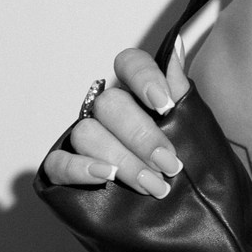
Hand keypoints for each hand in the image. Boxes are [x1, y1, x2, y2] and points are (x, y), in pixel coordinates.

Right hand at [40, 45, 191, 194]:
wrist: (183, 205)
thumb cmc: (184, 163)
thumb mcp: (193, 126)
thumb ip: (180, 89)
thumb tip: (176, 46)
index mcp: (138, 92)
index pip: (130, 63)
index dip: (144, 78)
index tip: (166, 106)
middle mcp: (108, 111)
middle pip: (110, 104)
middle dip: (142, 137)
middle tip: (169, 165)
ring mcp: (84, 138)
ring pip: (87, 133)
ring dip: (122, 160)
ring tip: (153, 185)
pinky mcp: (65, 169)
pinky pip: (58, 162)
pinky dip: (80, 168)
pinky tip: (107, 177)